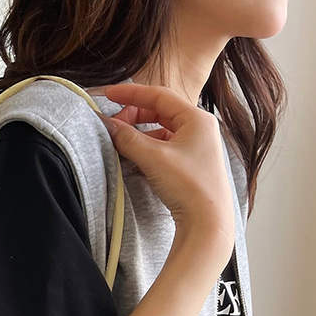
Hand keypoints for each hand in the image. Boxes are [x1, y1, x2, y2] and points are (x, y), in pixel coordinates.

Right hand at [98, 82, 235, 247]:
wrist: (207, 222)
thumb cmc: (189, 185)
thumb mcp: (153, 157)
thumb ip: (128, 138)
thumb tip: (108, 126)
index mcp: (196, 118)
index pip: (159, 96)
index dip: (131, 94)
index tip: (109, 95)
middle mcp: (199, 129)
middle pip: (159, 113)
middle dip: (133, 117)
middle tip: (113, 125)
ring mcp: (195, 149)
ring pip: (160, 133)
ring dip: (138, 136)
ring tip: (119, 145)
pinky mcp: (189, 167)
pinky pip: (163, 150)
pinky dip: (146, 151)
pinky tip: (133, 160)